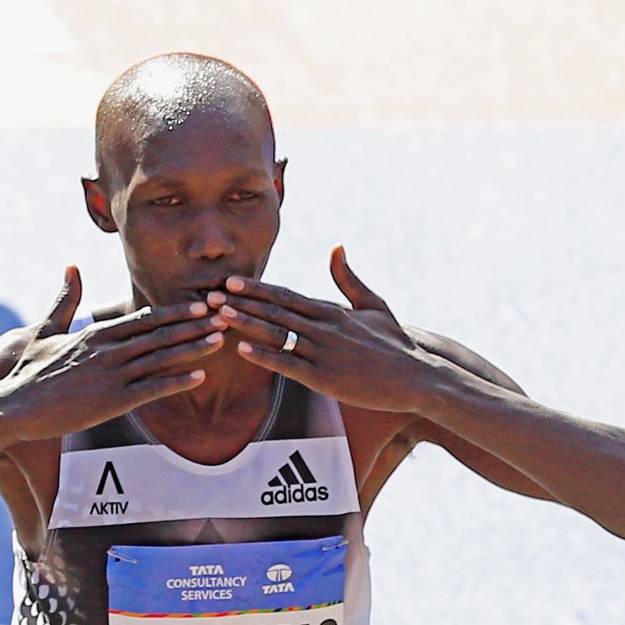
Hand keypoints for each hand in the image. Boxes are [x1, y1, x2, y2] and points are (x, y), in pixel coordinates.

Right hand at [0, 266, 225, 440]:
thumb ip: (65, 300)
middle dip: (194, 325)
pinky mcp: (112, 402)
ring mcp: (112, 376)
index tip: (200, 304)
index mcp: (97, 334)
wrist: (14, 407)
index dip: (175, 312)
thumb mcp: (45, 330)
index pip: (144, 318)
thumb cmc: (29, 371)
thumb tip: (71, 266)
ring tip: (220, 340)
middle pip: (160, 334)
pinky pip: (152, 390)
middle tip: (224, 316)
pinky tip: (200, 377)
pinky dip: (177, 381)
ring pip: (161, 358)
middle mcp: (108, 351)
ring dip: (193, 348)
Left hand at [210, 246, 437, 412]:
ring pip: (276, 333)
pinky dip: (264, 355)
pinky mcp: (324, 377)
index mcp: (331, 310)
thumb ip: (348, 278)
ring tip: (218, 315)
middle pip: (274, 310)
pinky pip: (287, 364)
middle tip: (209, 295)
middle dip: (240, 302)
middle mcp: (323, 327)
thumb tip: (336, 247)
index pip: (285, 295)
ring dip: (244, 322)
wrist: (416, 376)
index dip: (256, 288)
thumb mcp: (373, 305)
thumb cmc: (395, 343)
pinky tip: (241, 349)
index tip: (231, 281)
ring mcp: (322, 352)